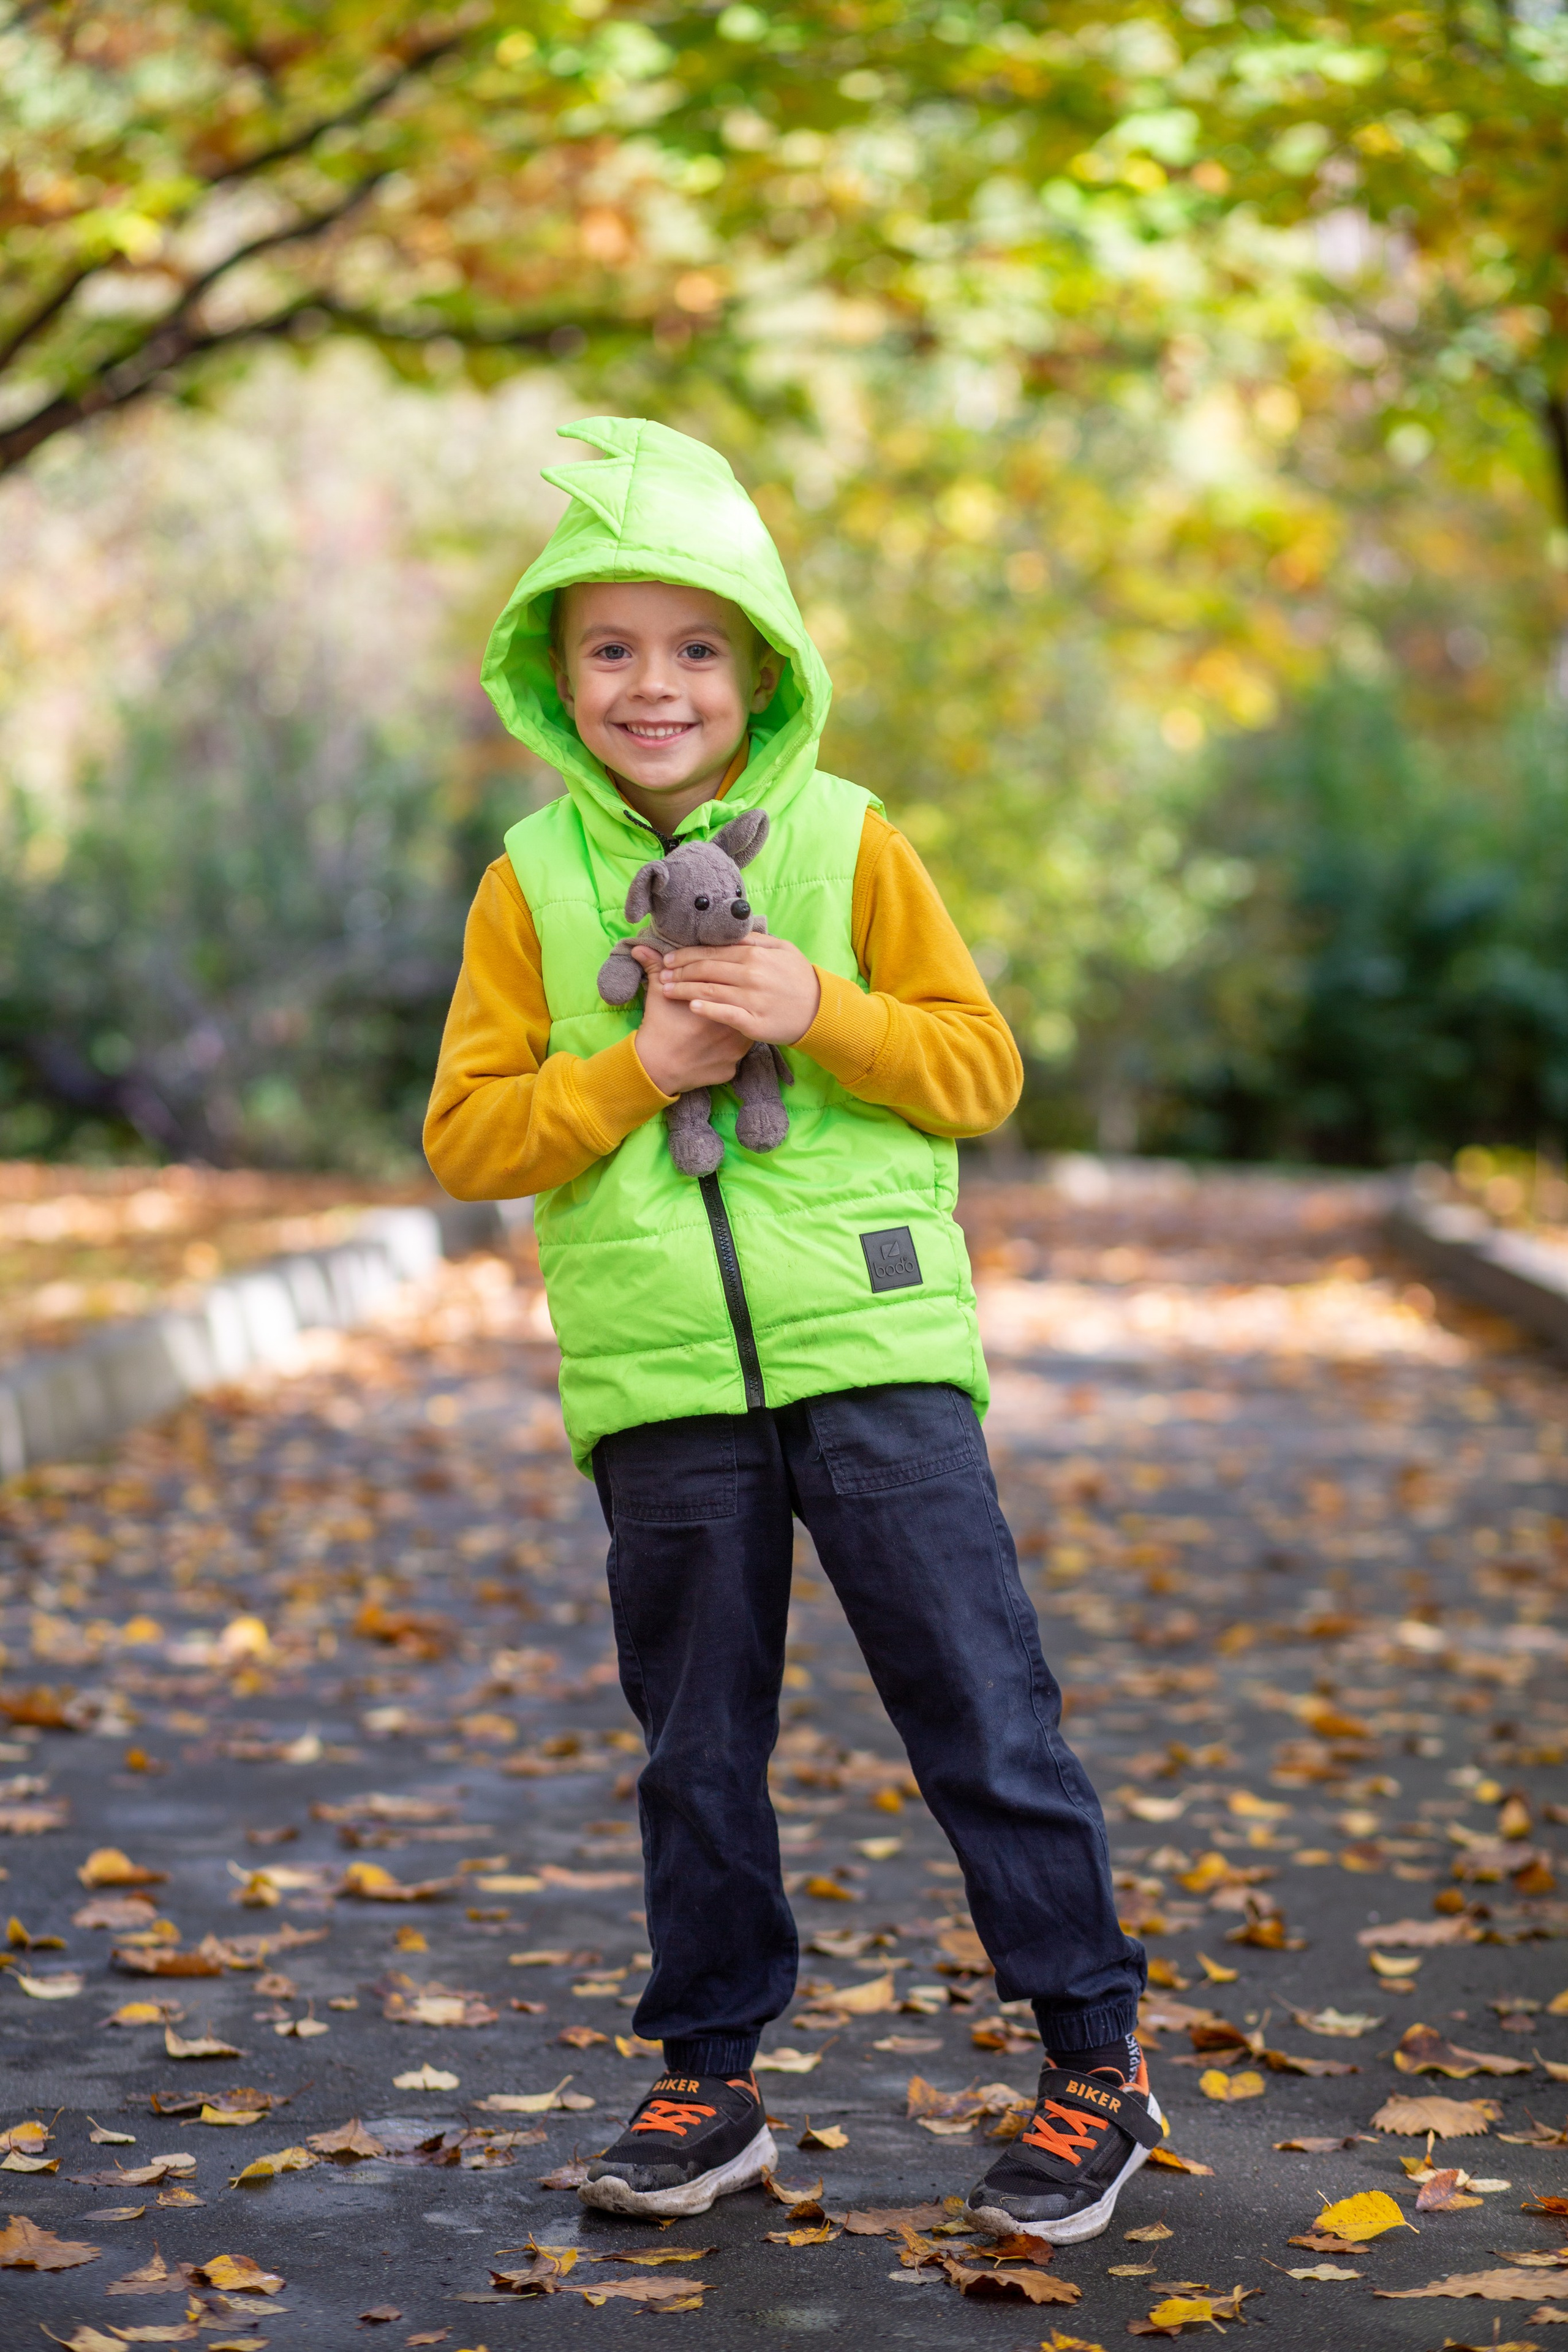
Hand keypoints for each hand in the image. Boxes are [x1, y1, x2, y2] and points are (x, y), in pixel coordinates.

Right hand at [629, 943, 746, 1095]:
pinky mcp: (731, 1070)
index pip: (735, 987)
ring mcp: (735, 1052)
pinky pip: (738, 1057)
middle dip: (740, 1001)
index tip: (726, 980)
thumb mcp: (657, 995)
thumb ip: (655, 968)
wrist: (655, 1067)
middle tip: (732, 997)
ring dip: (739, 1025)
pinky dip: (731, 1049)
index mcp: (719, 1004)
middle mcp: (733, 1028)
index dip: (730, 982)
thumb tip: (641, 947)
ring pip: (746, 1033)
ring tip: (727, 1020)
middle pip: (746, 1009)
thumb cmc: (659, 1027)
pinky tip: (721, 1043)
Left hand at [657, 931, 820, 1045]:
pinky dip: (707, 1009)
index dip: (686, 955)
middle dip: (680, 971)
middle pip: (706, 970)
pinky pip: (725, 1014)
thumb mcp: (783, 949)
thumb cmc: (799, 978)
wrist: (820, 1010)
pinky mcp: (754, 1022)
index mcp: (754, 955)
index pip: (711, 952)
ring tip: (666, 990)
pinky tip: (691, 1007)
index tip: (669, 958)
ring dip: (684, 989)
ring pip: (710, 990)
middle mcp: (751, 974)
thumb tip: (730, 932)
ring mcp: (752, 999)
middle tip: (662, 974)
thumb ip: (755, 940)